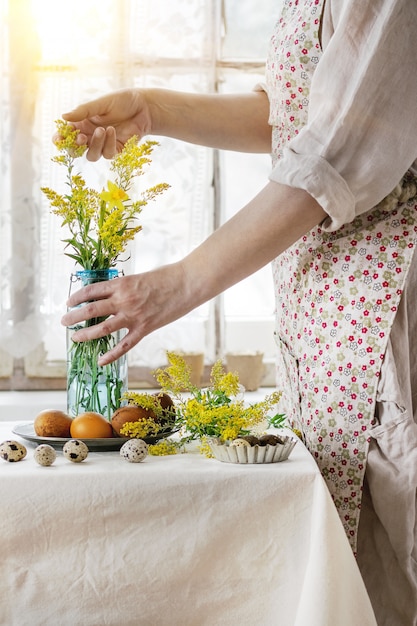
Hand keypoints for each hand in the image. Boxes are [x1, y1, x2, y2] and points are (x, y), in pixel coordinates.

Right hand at [56, 89, 151, 159]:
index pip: (67, 135)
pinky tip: (112, 131)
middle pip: (76, 151)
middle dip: (76, 147)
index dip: (60, 140)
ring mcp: (104, 144)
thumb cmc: (122, 101)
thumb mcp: (101, 104)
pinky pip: (108, 154)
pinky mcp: (116, 150)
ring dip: (95, 145)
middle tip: (81, 137)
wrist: (144, 107)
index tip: (59, 139)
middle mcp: (91, 136)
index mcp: (83, 123)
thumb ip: (83, 111)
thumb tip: (63, 117)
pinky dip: (109, 143)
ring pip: (92, 155)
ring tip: (101, 130)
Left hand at [61, 264, 191, 364]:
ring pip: (102, 328)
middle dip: (73, 316)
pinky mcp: (145, 328)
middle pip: (90, 310)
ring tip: (74, 337)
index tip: (69, 302)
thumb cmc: (166, 276)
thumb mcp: (139, 277)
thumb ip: (125, 287)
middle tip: (64, 321)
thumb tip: (112, 295)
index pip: (91, 291)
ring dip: (85, 334)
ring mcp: (133, 316)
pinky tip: (100, 361)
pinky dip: (111, 355)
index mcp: (121, 283)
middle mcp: (123, 300)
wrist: (187, 283)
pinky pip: (124, 345)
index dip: (76, 297)